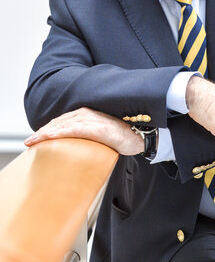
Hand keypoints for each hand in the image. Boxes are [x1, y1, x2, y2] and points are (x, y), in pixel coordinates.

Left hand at [24, 107, 143, 155]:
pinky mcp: (96, 127)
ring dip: (45, 133)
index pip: (62, 121)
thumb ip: (87, 135)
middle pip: (58, 122)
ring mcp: (91, 119)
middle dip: (42, 132)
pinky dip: (59, 132)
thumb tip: (76, 147)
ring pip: (62, 125)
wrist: (139, 136)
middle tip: (29, 142)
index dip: (47, 128)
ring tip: (33, 141)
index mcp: (87, 114)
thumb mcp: (100, 133)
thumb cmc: (121, 136)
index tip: (35, 138)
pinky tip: (48, 137)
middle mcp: (87, 113)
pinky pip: (73, 129)